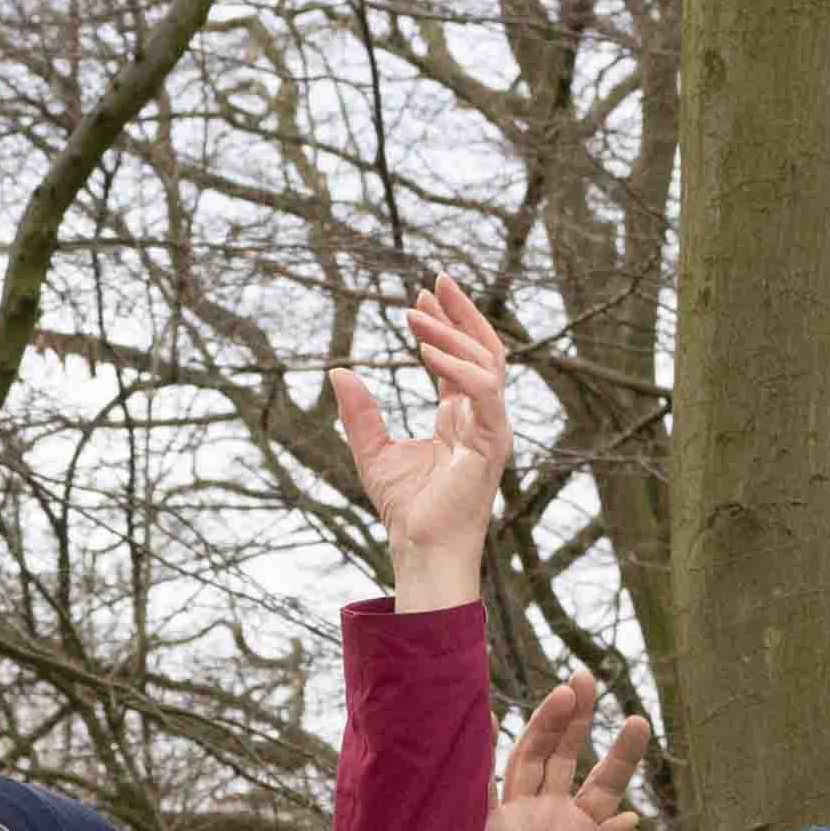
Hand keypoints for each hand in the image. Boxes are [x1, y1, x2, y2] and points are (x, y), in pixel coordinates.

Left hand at [324, 277, 518, 607]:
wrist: (419, 549)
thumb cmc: (406, 510)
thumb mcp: (372, 450)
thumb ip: (359, 412)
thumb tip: (337, 370)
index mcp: (462, 417)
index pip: (462, 358)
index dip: (445, 325)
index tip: (421, 297)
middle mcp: (483, 417)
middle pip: (484, 348)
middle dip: (461, 312)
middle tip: (434, 282)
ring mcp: (491, 428)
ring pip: (486, 361)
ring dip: (450, 333)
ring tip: (414, 316)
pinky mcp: (490, 442)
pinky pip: (483, 390)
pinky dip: (457, 367)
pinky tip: (425, 351)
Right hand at [478, 669, 635, 830]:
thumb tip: (629, 820)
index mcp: (582, 828)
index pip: (606, 780)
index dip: (622, 752)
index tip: (638, 720)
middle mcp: (550, 812)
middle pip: (565, 753)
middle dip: (576, 716)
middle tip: (586, 678)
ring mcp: (516, 814)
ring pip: (531, 757)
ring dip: (545, 723)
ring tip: (562, 691)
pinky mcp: (483, 826)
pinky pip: (482, 782)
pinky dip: (484, 749)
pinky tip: (488, 718)